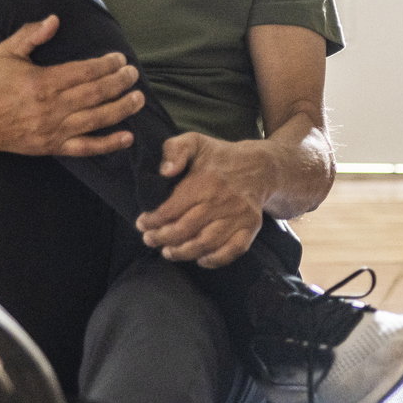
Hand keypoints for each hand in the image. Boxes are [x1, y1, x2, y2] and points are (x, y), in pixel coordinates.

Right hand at [0, 15, 143, 157]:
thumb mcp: (6, 53)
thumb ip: (30, 35)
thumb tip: (54, 20)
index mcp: (42, 82)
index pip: (84, 72)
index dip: (106, 65)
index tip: (120, 59)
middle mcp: (51, 107)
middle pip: (95, 94)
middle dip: (119, 83)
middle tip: (134, 75)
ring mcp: (54, 129)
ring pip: (96, 119)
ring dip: (121, 108)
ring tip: (138, 98)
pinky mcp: (53, 146)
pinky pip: (86, 147)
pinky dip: (108, 144)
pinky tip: (127, 137)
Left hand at [136, 133, 269, 267]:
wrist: (259, 167)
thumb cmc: (219, 157)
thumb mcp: (194, 142)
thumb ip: (174, 150)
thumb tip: (166, 171)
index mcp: (206, 181)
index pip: (171, 208)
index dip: (153, 221)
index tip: (142, 224)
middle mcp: (223, 201)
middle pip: (186, 229)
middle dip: (162, 238)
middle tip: (150, 240)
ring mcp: (239, 216)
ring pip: (206, 243)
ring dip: (183, 252)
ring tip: (168, 252)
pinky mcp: (251, 227)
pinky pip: (234, 250)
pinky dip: (216, 260)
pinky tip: (200, 259)